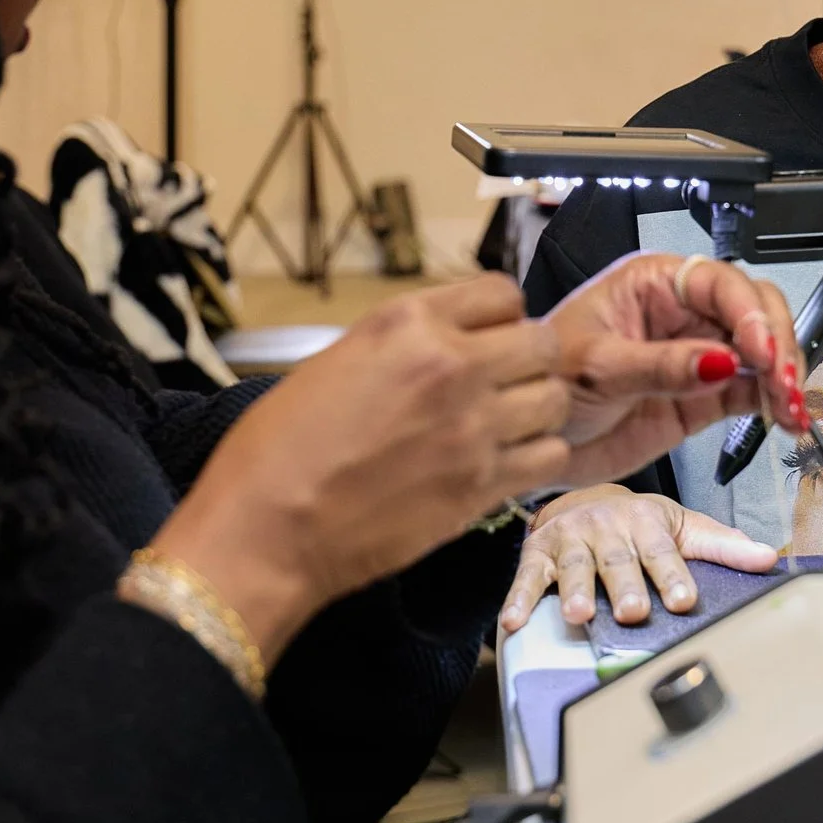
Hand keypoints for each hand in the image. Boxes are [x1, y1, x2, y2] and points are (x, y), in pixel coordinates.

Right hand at [149, 274, 568, 659]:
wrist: (267, 530)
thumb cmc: (277, 447)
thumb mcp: (336, 360)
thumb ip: (402, 344)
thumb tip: (442, 343)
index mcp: (408, 323)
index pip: (501, 292)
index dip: (501, 317)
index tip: (489, 339)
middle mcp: (453, 365)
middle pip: (543, 343)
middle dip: (531, 360)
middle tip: (507, 385)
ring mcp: (475, 427)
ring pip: (555, 399)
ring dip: (539, 411)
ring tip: (510, 427)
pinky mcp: (484, 486)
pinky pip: (551, 457)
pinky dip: (537, 459)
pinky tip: (509, 466)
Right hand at [498, 485, 777, 631]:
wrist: (582, 498)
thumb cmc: (639, 521)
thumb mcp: (682, 526)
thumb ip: (723, 545)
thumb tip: (770, 559)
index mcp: (646, 520)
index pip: (663, 550)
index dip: (673, 575)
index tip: (684, 599)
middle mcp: (607, 527)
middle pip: (618, 560)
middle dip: (625, 586)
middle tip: (634, 612)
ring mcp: (571, 539)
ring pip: (574, 567)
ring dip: (576, 591)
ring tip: (580, 615)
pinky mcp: (538, 553)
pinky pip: (528, 577)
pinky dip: (519, 599)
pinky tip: (514, 622)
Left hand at [544, 252, 806, 487]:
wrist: (531, 440)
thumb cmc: (546, 382)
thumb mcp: (596, 368)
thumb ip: (661, 366)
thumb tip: (720, 361)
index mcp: (652, 283)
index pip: (719, 283)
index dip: (750, 313)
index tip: (763, 352)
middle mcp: (682, 312)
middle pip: (753, 309)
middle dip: (776, 343)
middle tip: (783, 382)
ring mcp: (697, 354)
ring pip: (761, 351)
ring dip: (783, 377)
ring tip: (789, 409)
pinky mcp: (704, 396)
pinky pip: (750, 391)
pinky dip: (773, 404)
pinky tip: (786, 419)